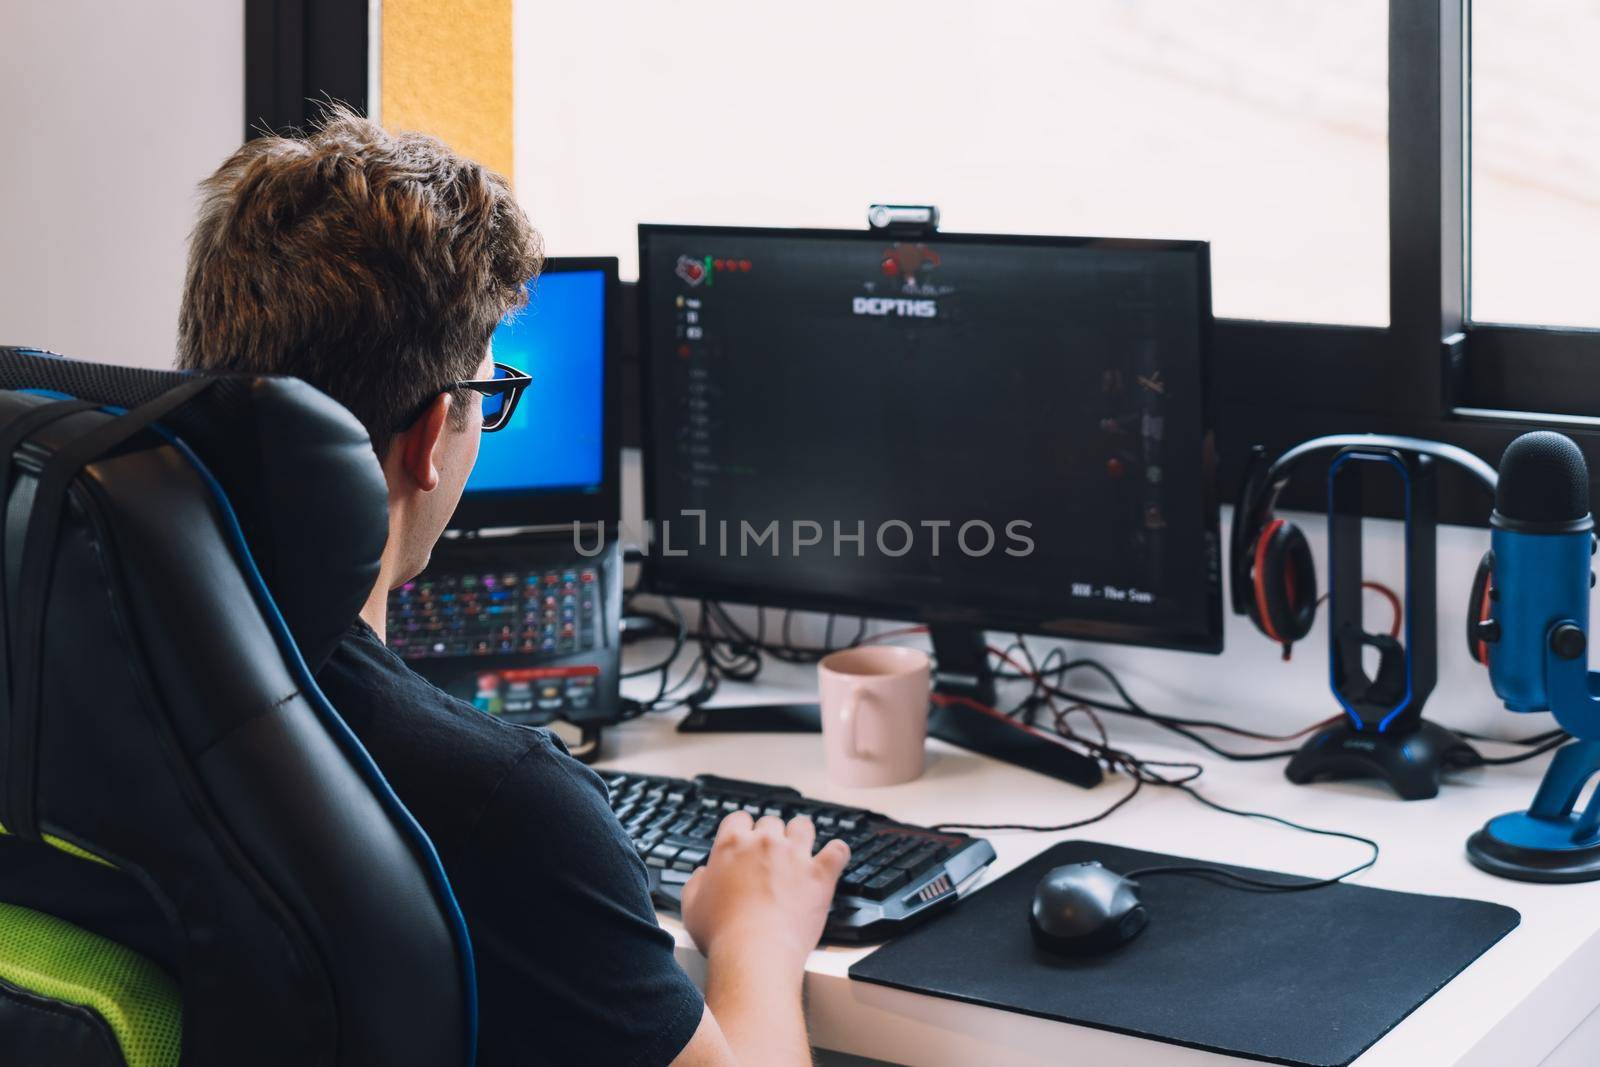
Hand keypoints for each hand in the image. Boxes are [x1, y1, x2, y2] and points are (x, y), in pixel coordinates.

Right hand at [681, 812, 849, 973]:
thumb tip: (702, 874)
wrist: (755, 954)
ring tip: (801, 848)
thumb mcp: (692, 906)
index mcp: (731, 845)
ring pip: (803, 826)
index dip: (742, 829)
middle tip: (770, 855)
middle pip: (771, 821)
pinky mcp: (820, 874)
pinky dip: (837, 853)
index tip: (744, 841)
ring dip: (802, 834)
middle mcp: (765, 843)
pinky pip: (838, 850)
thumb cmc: (722, 934)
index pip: (738, 818)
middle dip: (771, 835)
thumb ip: (696, 883)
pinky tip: (833, 858)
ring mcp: (795, 855)